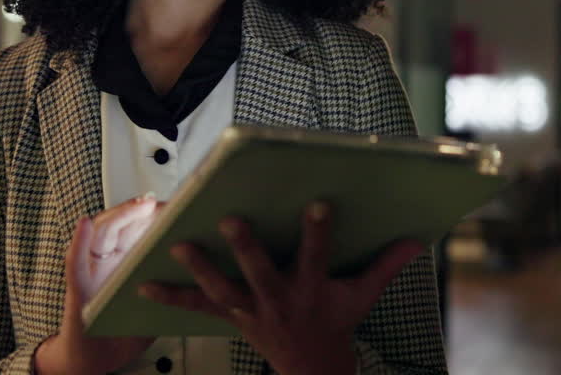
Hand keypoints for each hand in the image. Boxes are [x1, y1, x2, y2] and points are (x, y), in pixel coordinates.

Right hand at [34, 194, 163, 374]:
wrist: (92, 363)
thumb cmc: (123, 333)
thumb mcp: (155, 306)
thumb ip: (171, 286)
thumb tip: (206, 267)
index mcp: (125, 261)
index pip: (140, 228)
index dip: (157, 213)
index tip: (179, 204)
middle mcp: (106, 260)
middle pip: (122, 224)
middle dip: (143, 208)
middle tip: (164, 199)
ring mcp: (90, 271)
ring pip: (100, 234)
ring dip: (119, 216)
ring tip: (139, 205)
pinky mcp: (76, 290)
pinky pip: (75, 263)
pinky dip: (78, 243)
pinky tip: (84, 225)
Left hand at [139, 202, 424, 374]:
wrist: (312, 370)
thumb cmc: (336, 323)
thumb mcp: (363, 296)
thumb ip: (385, 265)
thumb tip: (417, 240)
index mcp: (313, 290)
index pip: (317, 256)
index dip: (318, 232)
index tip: (318, 204)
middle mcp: (280, 300)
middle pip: (261, 273)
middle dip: (246, 248)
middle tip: (231, 219)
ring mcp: (252, 312)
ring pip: (223, 289)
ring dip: (201, 269)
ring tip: (179, 245)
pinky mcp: (231, 319)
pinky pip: (197, 308)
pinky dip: (171, 296)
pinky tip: (143, 283)